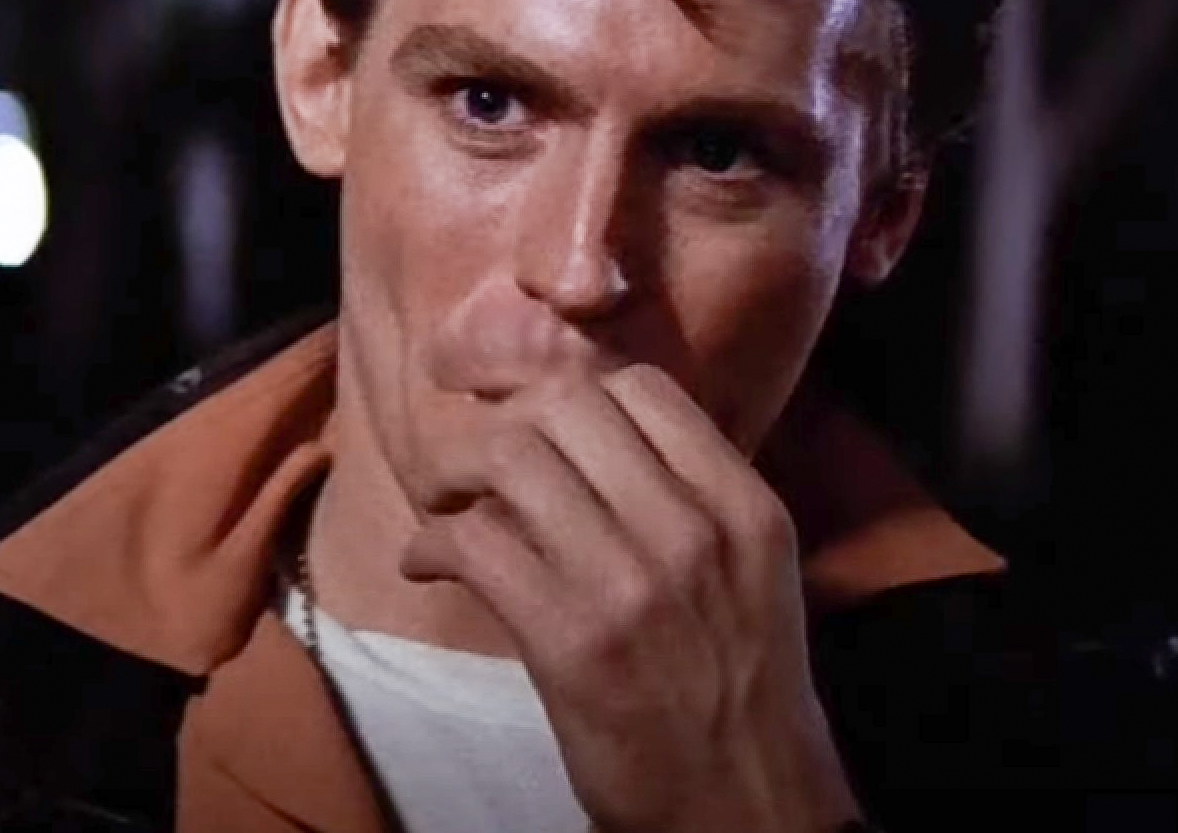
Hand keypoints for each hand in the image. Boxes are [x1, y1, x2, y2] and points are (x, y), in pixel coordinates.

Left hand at [399, 365, 860, 832]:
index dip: (562, 386)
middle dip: (497, 420)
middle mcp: (693, 530)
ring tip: (441, 503)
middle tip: (467, 458)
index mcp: (743, 506)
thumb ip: (684, 492)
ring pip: (511, 458)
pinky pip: (476, 543)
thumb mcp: (747, 570)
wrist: (750, 807)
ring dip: (452, 471)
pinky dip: (432, 543)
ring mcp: (633, 583)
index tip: (521, 411)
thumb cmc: (737, 685)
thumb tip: (576, 423)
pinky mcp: (572, 641)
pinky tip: (426, 563)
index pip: (638, 386)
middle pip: (564, 405)